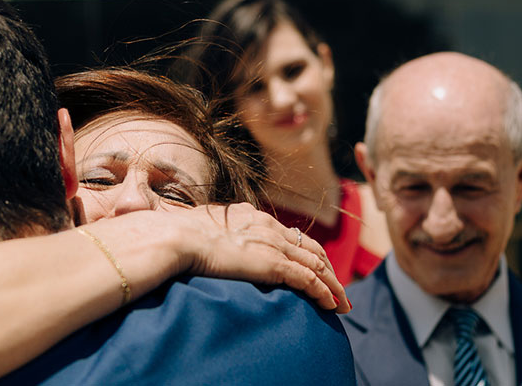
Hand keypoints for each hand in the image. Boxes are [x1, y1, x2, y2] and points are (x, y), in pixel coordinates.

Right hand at [93, 204, 349, 312]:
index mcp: (254, 217)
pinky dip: (323, 292)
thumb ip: (216, 229)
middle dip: (329, 270)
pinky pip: (307, 280)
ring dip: (333, 286)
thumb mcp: (204, 225)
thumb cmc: (181, 233)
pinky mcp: (272, 264)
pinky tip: (331, 305)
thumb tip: (206, 233)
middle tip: (339, 288)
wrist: (178, 237)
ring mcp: (273, 245)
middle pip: (312, 249)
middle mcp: (270, 227)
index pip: (292, 235)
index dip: (309, 252)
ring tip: (342, 303)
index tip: (318, 267)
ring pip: (317, 266)